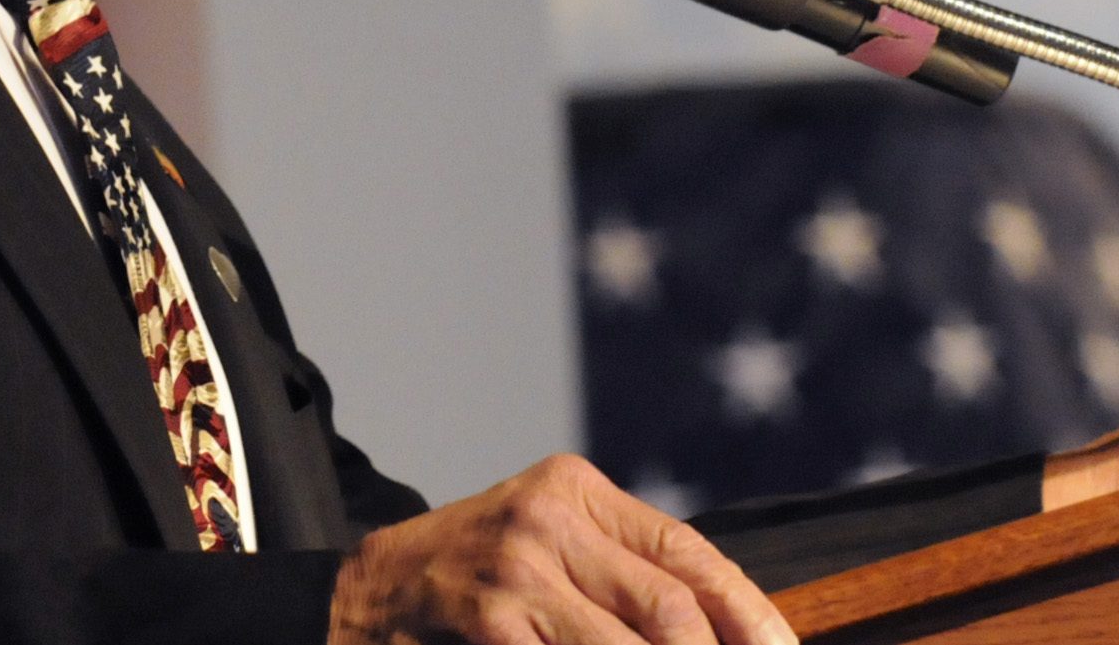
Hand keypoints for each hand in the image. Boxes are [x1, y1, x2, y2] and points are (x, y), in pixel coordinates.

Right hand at [329, 453, 797, 644]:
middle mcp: (550, 516)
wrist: (368, 590)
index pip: (690, 553)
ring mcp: (516, 567)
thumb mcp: (552, 549)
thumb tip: (725, 629)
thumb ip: (624, 575)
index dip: (750, 615)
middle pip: (670, 607)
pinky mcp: (486, 615)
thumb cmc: (475, 578)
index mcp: (577, 489)